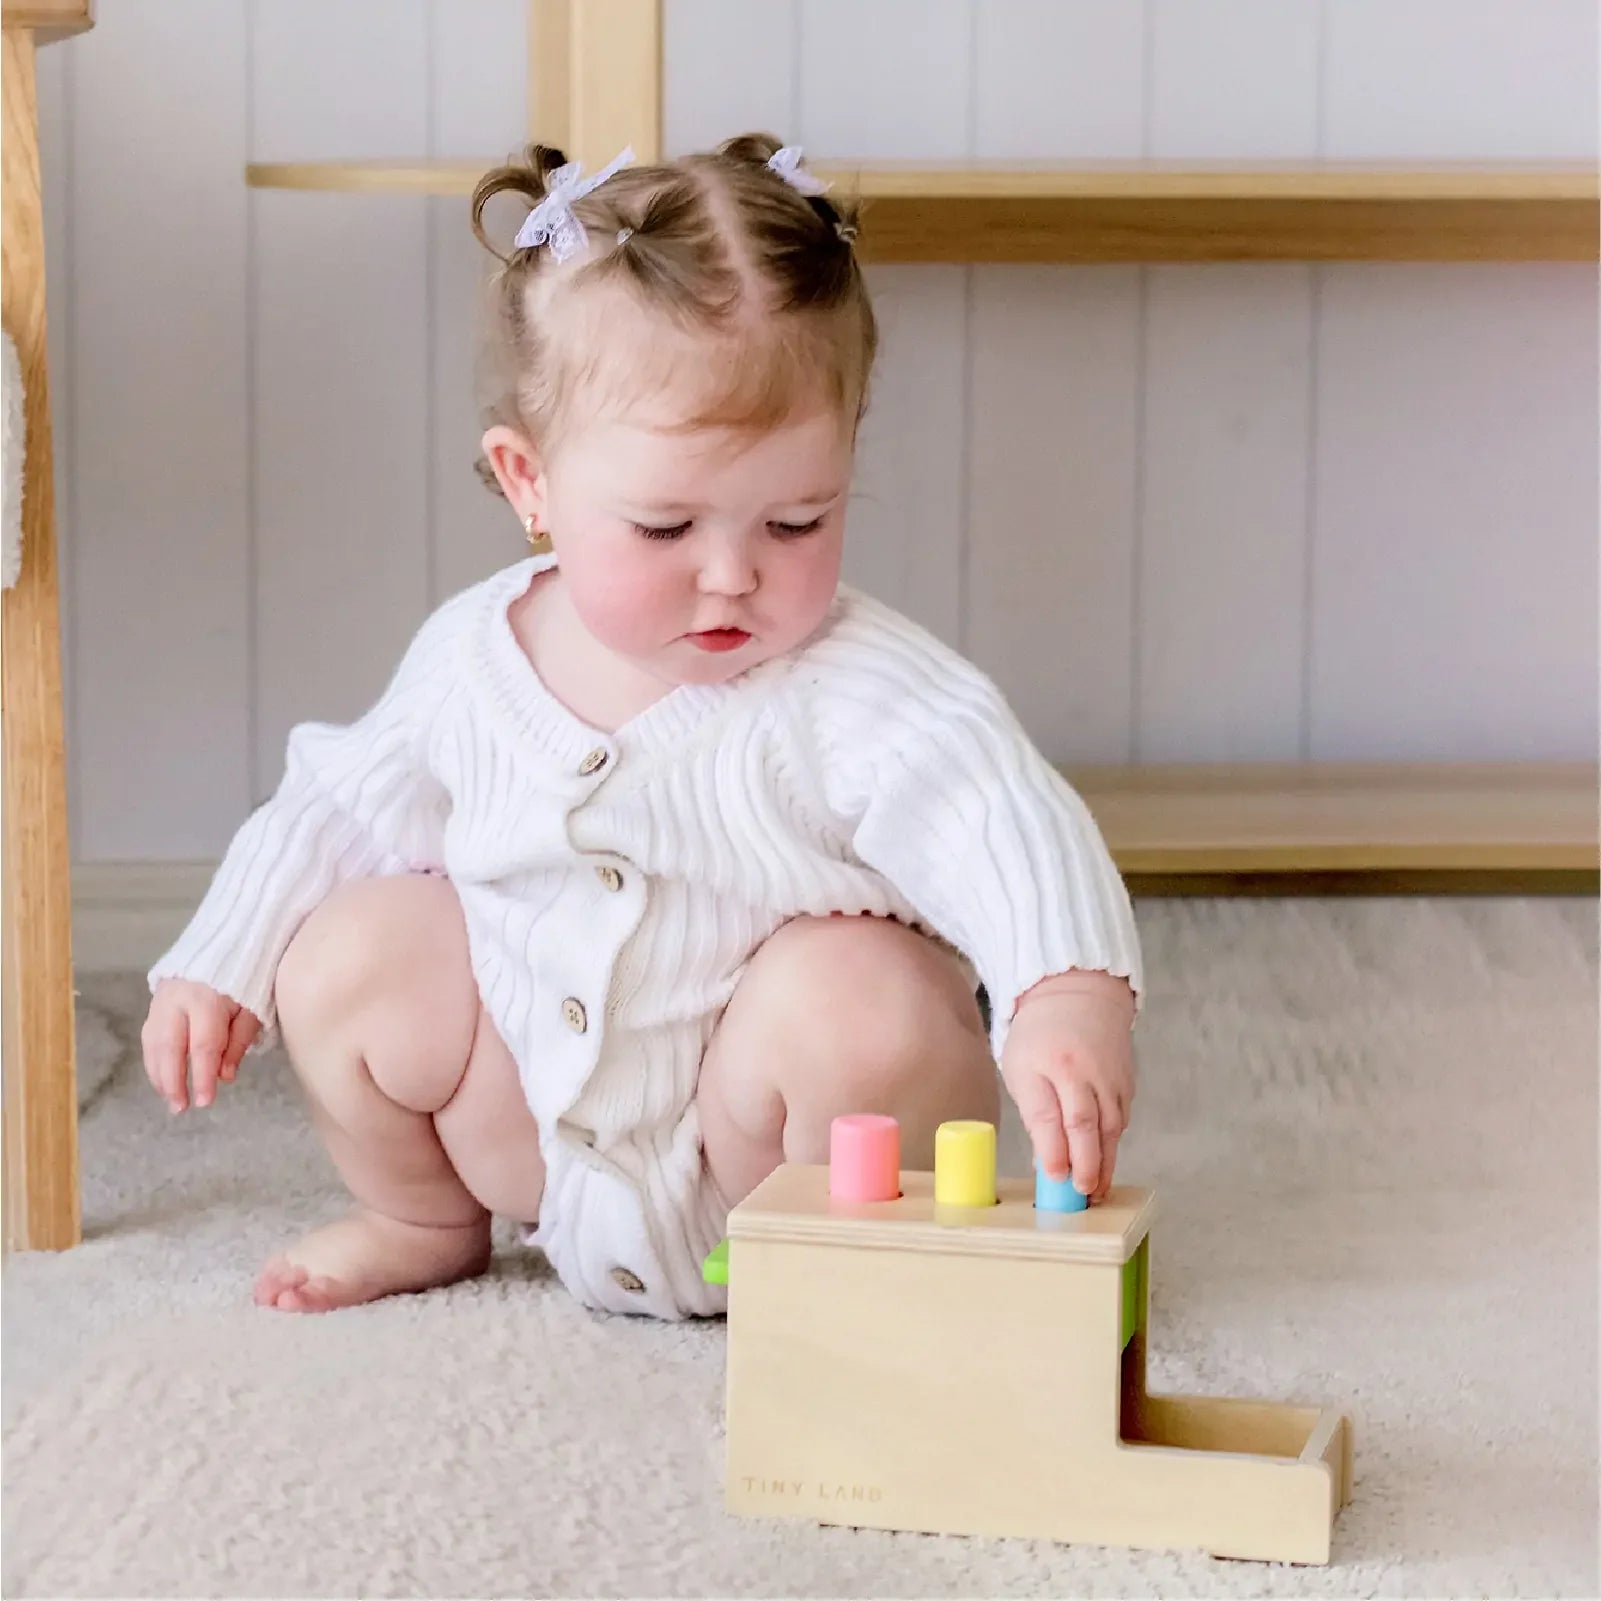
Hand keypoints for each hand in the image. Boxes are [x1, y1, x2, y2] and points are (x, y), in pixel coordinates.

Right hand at [142, 979, 261, 1112]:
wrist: (226, 944)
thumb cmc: (246, 979)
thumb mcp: (253, 1007)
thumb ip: (238, 1041)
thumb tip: (224, 1076)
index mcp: (206, 999)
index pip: (202, 1046)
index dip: (202, 1076)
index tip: (205, 1101)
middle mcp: (177, 999)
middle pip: (169, 1047)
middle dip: (173, 1082)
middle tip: (180, 1108)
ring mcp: (161, 1000)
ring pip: (153, 1044)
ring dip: (160, 1075)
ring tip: (171, 1099)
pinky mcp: (154, 1003)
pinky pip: (150, 1036)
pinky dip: (155, 1061)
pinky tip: (163, 1079)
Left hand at [1000, 970, 1134, 1201]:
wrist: (1078, 994)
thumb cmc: (1040, 1036)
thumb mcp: (1020, 1067)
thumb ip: (1033, 1113)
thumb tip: (1048, 1160)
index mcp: (1047, 1064)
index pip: (1051, 1114)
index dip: (1054, 1150)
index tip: (1055, 1177)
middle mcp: (1082, 1070)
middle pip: (1086, 1123)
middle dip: (1086, 1163)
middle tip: (1082, 1193)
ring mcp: (1109, 1075)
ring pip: (1111, 1126)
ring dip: (1105, 1161)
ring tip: (1095, 1191)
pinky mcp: (1126, 1081)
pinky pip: (1121, 1118)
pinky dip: (1113, 1142)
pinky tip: (1104, 1159)